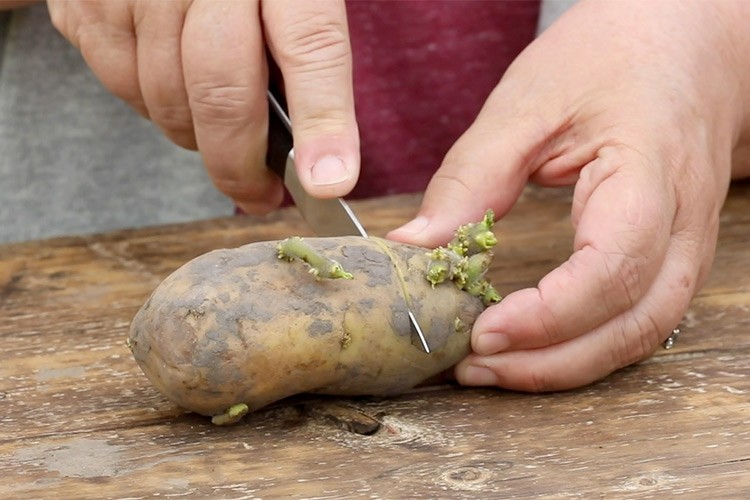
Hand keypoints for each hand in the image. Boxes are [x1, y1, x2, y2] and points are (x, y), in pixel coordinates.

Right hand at [47, 0, 359, 212]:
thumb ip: (300, 48)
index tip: (328, 182)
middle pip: (223, 92)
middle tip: (260, 196)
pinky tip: (174, 88)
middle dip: (241, 165)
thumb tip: (315, 151)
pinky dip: (152, 107)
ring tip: (219, 131)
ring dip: (198, 138)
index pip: (311, 44)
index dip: (322, 121)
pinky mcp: (86, 4)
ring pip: (167, 100)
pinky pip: (122, 87)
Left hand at [389, 0, 749, 390]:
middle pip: (633, 322)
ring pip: (643, 333)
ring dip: (568, 364)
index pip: (611, 267)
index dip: (546, 316)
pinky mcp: (675, 250)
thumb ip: (472, 177)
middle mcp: (685, 221)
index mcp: (650, 172)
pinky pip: (640, 316)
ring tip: (495, 368)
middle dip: (550, 361)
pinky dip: (587, 344)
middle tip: (473, 367)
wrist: (685, 37)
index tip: (480, 333)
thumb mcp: (528, 102)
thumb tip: (414, 246)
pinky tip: (536, 346)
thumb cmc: (609, 55)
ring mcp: (690, 240)